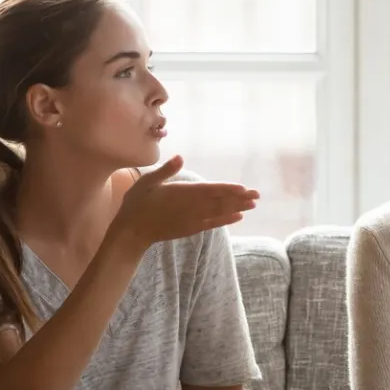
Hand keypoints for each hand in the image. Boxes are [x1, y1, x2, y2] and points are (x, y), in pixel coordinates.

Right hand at [111, 155, 259, 249]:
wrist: (132, 232)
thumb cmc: (137, 203)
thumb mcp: (147, 182)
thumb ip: (165, 170)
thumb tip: (180, 157)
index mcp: (181, 194)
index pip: (209, 191)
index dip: (227, 190)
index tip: (243, 188)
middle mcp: (190, 208)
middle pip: (219, 202)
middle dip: (239, 198)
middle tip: (257, 195)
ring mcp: (192, 220)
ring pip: (219, 212)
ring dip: (237, 208)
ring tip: (253, 204)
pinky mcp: (190, 229)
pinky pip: (212, 224)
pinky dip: (226, 220)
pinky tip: (238, 217)